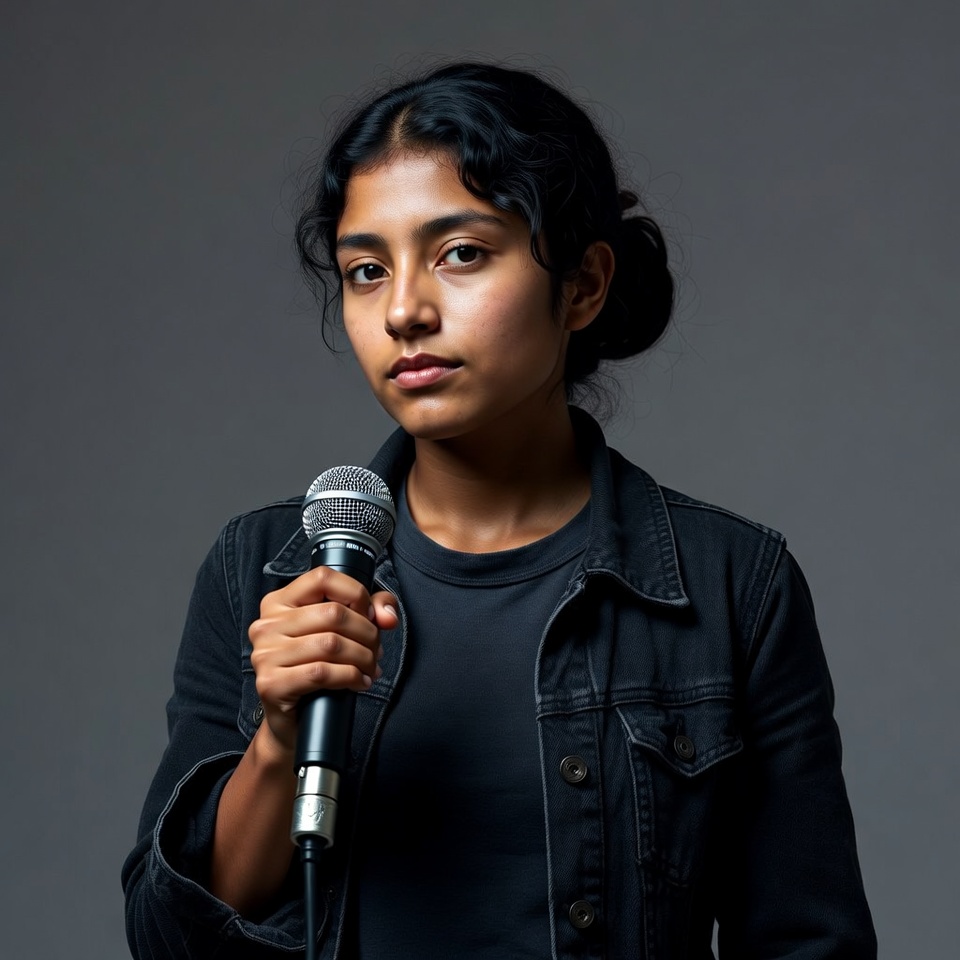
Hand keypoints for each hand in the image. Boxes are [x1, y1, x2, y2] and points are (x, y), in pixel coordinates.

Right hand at [248, 566, 397, 755]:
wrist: (293, 721)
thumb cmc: (317, 669)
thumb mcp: (342, 632)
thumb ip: (370, 610)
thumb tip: (387, 616)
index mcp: (278, 602)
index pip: (322, 577)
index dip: (356, 593)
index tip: (370, 616)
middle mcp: (266, 625)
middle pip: (333, 613)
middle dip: (367, 633)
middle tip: (376, 651)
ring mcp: (264, 655)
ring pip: (331, 644)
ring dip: (363, 658)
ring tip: (371, 668)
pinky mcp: (271, 684)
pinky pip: (322, 672)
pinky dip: (350, 677)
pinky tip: (359, 683)